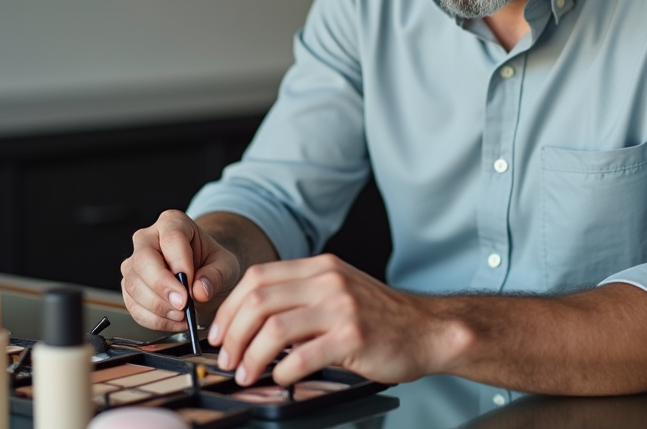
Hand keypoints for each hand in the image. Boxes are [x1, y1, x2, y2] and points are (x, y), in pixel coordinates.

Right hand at [121, 210, 240, 332]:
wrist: (205, 277)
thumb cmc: (213, 264)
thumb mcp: (226, 266)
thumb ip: (216, 275)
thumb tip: (199, 290)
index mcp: (173, 223)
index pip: (170, 239)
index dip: (179, 263)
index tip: (191, 286)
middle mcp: (148, 239)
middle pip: (143, 261)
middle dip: (162, 287)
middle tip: (183, 305)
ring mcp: (135, 264)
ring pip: (134, 285)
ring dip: (159, 307)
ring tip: (183, 314)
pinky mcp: (130, 288)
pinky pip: (133, 306)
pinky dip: (154, 319)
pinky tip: (175, 321)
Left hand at [207, 253, 443, 386]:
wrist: (428, 329)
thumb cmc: (381, 317)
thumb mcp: (339, 291)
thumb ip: (302, 296)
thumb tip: (252, 322)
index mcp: (319, 268)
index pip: (258, 277)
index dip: (230, 306)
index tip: (219, 332)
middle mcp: (328, 281)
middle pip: (259, 301)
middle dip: (233, 334)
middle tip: (226, 358)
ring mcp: (342, 307)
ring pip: (275, 329)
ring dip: (251, 356)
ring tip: (245, 374)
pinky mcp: (354, 337)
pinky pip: (303, 356)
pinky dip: (282, 371)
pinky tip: (280, 379)